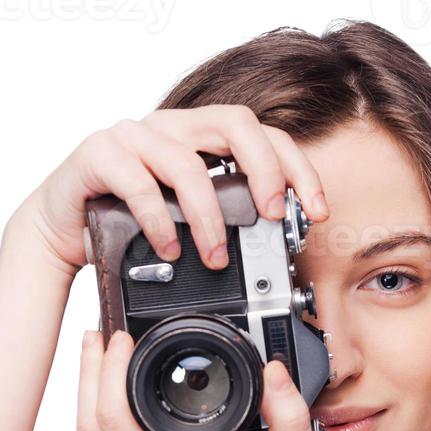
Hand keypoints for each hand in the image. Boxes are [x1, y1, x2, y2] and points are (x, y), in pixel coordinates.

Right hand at [13, 105, 328, 275]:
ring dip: (209, 217)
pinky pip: (137, 182)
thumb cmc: (130, 222)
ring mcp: (135, 136)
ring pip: (187, 162)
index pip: (263, 136)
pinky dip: (158, 221)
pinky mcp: (99, 155)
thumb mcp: (187, 222)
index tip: (316, 211)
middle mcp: (172, 128)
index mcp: (201, 139)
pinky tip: (169, 248)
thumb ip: (226, 223)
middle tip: (273, 217)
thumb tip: (278, 253)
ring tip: (216, 257)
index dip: (297, 169)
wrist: (65, 227)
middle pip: (235, 124)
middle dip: (266, 171)